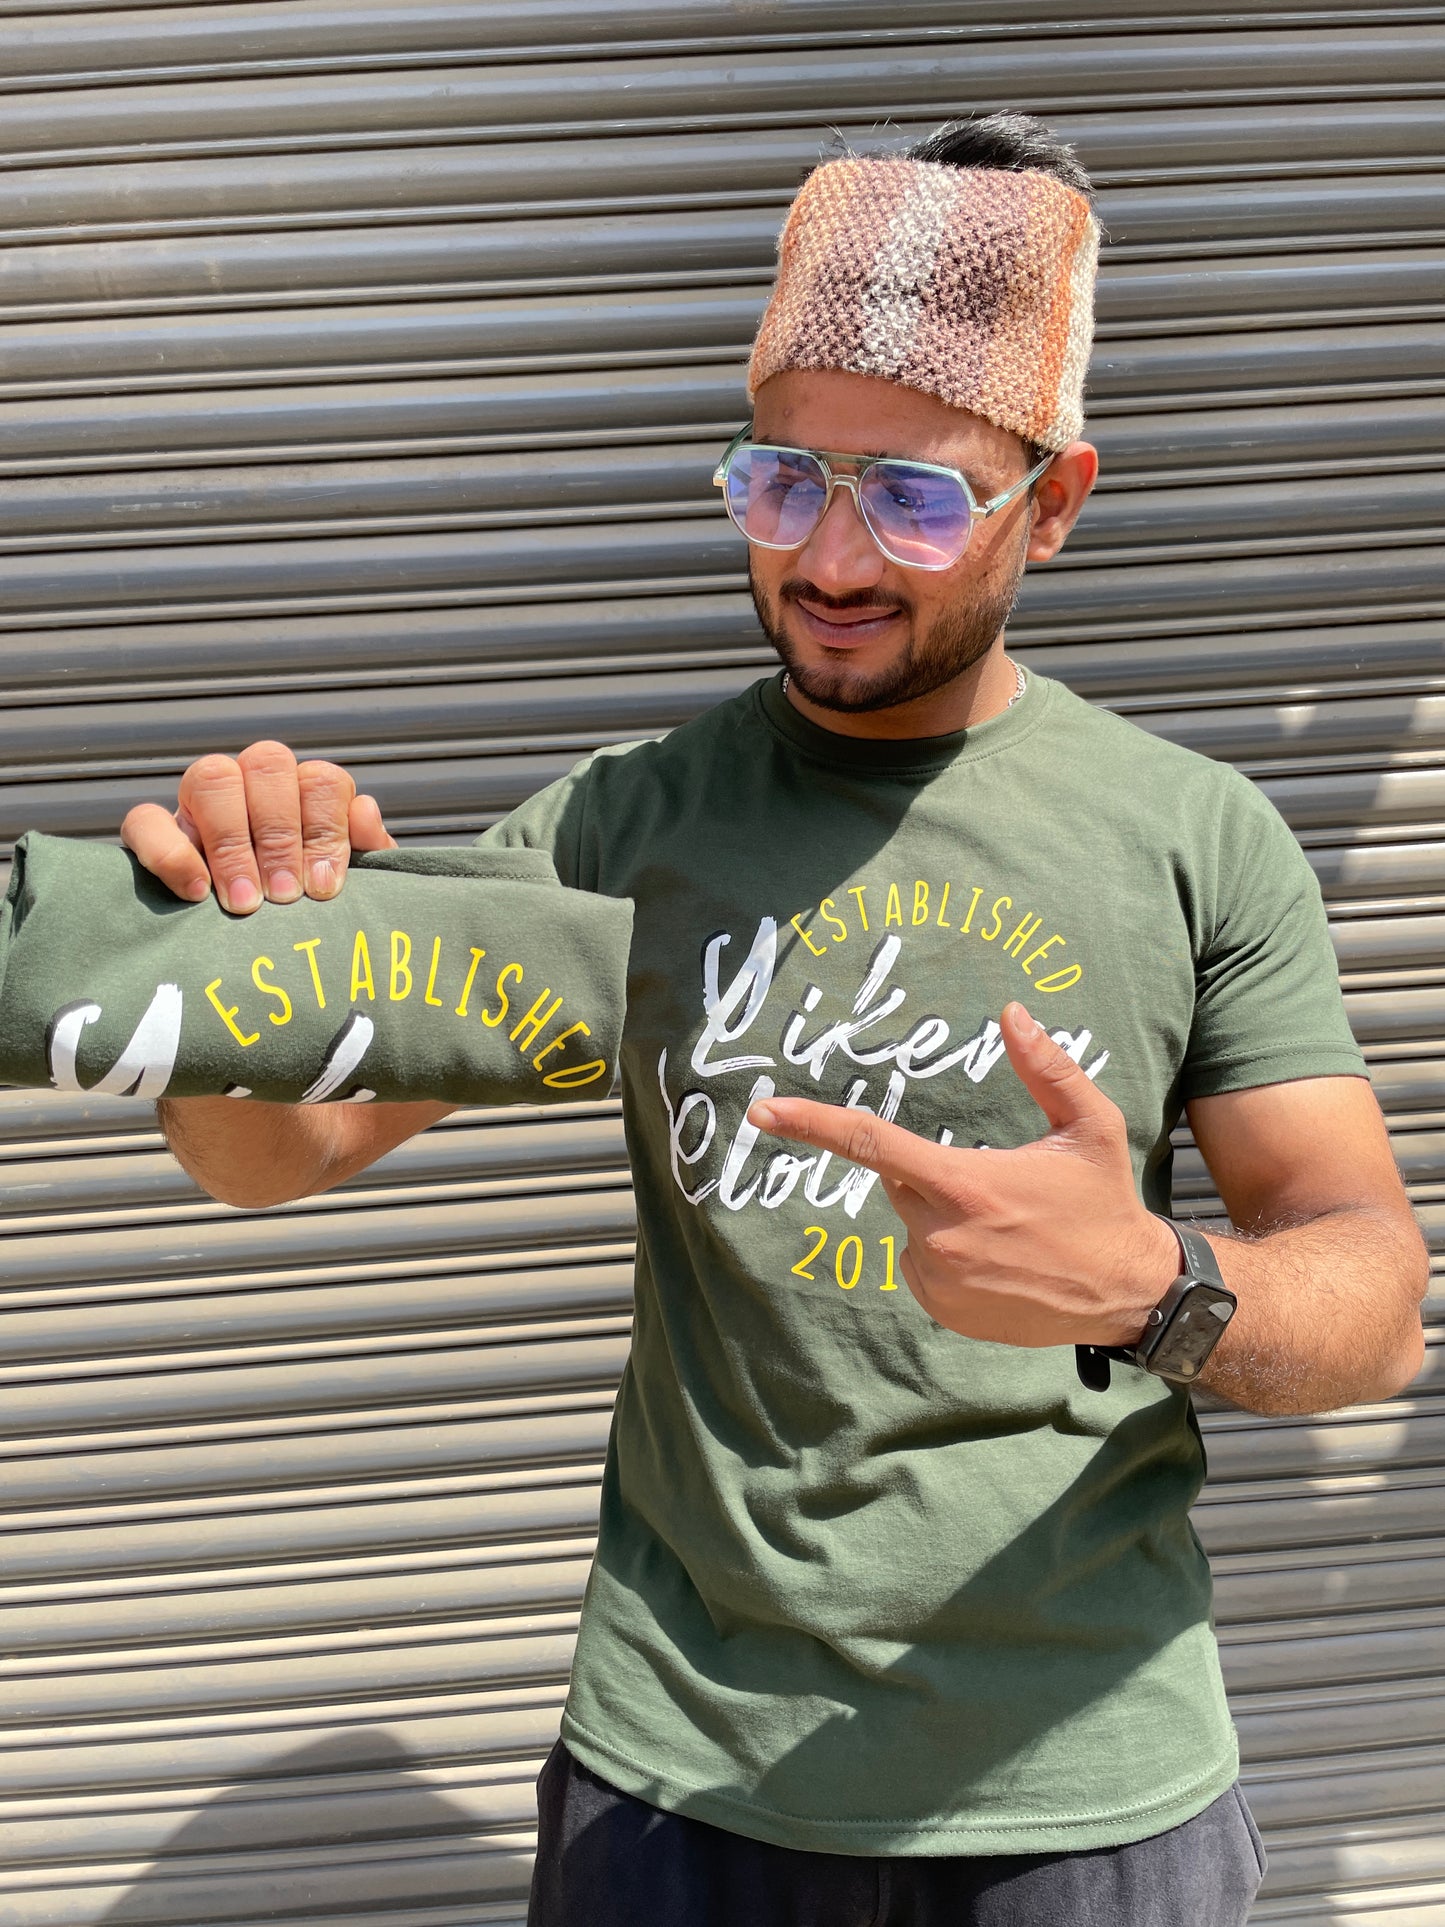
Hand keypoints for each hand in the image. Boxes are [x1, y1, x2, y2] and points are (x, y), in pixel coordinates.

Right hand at [121, 741, 394, 914]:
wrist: (264, 959)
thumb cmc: (313, 916)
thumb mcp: (350, 891)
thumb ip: (366, 852)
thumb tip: (364, 811)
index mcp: (305, 793)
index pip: (321, 780)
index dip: (325, 829)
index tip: (325, 887)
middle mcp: (253, 786)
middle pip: (267, 764)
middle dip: (280, 834)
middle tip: (285, 896)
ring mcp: (200, 806)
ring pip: (210, 776)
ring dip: (232, 842)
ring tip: (246, 904)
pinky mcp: (153, 836)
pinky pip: (145, 820)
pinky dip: (169, 852)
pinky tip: (195, 893)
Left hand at [748, 1001, 1179, 1347]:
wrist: (1128, 1292)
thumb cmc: (1104, 1202)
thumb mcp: (1090, 1126)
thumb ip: (1046, 1068)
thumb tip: (1011, 1013)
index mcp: (966, 1184)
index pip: (872, 1144)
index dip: (812, 1123)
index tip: (763, 1111)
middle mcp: (941, 1235)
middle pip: (901, 1184)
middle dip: (934, 1174)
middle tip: (997, 1186)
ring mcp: (939, 1280)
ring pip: (911, 1226)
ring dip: (941, 1218)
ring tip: (1008, 1229)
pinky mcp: (943, 1310)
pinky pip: (922, 1267)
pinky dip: (947, 1256)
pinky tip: (999, 1260)